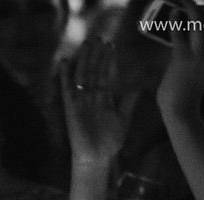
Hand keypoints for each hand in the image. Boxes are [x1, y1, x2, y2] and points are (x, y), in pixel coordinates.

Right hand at [61, 38, 135, 165]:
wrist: (98, 157)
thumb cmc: (110, 141)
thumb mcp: (123, 117)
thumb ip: (129, 100)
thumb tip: (139, 84)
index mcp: (103, 98)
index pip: (105, 75)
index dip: (108, 60)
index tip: (111, 45)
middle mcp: (91, 97)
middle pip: (93, 71)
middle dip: (96, 54)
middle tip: (98, 37)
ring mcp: (80, 102)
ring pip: (82, 76)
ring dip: (84, 59)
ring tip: (86, 44)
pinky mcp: (71, 109)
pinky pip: (67, 90)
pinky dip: (65, 77)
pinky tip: (64, 62)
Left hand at [155, 0, 203, 117]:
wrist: (180, 108)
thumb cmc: (190, 94)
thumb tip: (198, 48)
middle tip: (200, 7)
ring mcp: (197, 55)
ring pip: (199, 24)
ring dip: (192, 8)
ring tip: (186, 1)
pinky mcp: (181, 57)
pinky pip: (179, 33)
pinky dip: (175, 20)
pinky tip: (172, 13)